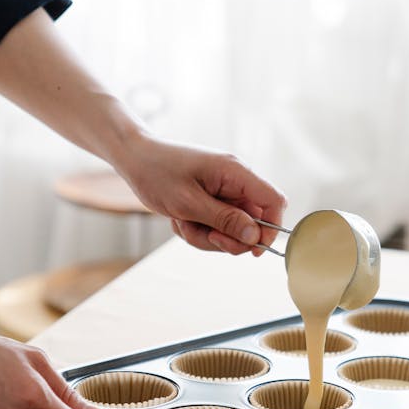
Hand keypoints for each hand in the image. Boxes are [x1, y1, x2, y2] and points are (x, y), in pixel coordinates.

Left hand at [120, 135, 287, 254]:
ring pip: (232, 229)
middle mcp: (235, 180)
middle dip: (228, 238)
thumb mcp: (189, 203)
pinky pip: (217, 226)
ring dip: (208, 236)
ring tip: (183, 224)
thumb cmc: (157, 174)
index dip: (271, 229)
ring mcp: (225, 190)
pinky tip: (180, 220)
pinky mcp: (213, 199)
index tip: (252, 250)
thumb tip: (255, 236)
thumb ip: (225, 220)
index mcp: (235, 172)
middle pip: (253, 222)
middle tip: (204, 236)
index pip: (274, 202)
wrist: (134, 157)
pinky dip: (199, 231)